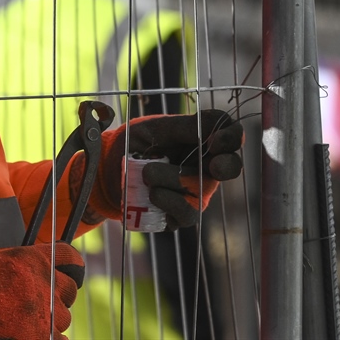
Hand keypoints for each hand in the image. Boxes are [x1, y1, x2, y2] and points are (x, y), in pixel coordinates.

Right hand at [0, 242, 83, 339]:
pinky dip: (52, 337)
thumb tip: (29, 276)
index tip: (70, 271)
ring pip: (63, 317)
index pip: (69, 257)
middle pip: (69, 291)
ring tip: (30, 322)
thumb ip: (21, 267)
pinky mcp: (40, 336)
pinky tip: (36, 335)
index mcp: (34, 260)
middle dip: (58, 296)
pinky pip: (60, 339)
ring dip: (52, 319)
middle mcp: (45, 284)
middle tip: (41, 303)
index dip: (71, 265)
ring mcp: (45, 312)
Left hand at [73, 109, 244, 229]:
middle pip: (231, 166)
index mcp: (203, 140)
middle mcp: (206, 166)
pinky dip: (166, 201)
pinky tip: (151, 193)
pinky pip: (185, 213)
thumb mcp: (154, 128)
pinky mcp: (182, 214)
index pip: (231, 135)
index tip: (215, 140)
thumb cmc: (136, 142)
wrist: (108, 167)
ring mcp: (197, 192)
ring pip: (200, 188)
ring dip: (172, 179)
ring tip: (146, 173)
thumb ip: (183, 126)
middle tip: (214, 166)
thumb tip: (214, 125)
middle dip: (226, 166)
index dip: (231, 137)